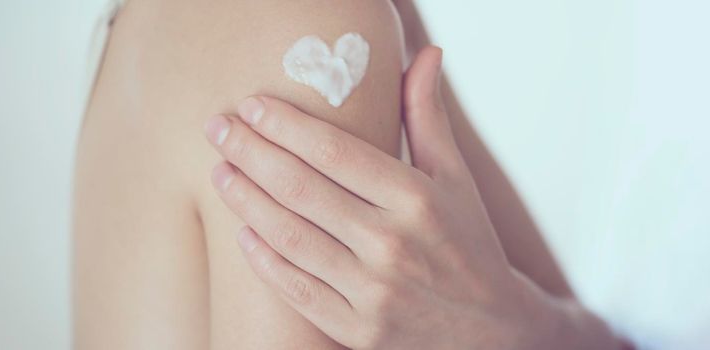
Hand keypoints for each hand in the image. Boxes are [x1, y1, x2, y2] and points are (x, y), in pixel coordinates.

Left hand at [204, 47, 618, 348]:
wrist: (491, 328)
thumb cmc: (468, 241)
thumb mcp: (454, 177)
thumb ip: (428, 116)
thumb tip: (427, 55)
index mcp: (417, 200)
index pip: (335, 152)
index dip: (286, 125)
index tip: (253, 106)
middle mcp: (393, 245)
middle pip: (301, 189)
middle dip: (250, 152)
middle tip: (218, 129)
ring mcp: (373, 293)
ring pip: (289, 236)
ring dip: (245, 200)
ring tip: (221, 172)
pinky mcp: (358, 330)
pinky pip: (294, 289)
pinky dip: (263, 258)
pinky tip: (243, 231)